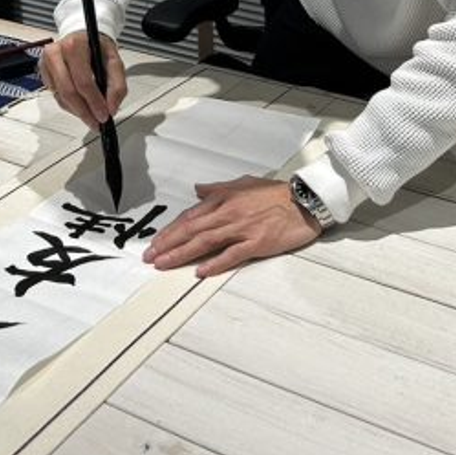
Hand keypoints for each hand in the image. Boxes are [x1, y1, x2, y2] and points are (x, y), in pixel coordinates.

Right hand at [38, 31, 126, 127]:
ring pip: (61, 97)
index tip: (103, 115)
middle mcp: (56, 53)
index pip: (83, 81)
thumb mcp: (114, 60)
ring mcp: (46, 63)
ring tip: (91, 116)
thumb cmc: (96, 47)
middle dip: (84, 112)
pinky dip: (70, 106)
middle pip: (68, 91)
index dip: (94, 102)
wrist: (81, 38)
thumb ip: (117, 85)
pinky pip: (56, 97)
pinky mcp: (43, 73)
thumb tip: (111, 107)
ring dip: (78, 111)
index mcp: (74, 46)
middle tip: (96, 122)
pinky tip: (81, 106)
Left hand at [143, 176, 321, 277]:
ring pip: (205, 242)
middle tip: (150, 256)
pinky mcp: (256, 242)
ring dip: (182, 254)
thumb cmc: (276, 192)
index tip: (156, 242)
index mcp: (224, 199)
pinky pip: (232, 254)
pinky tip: (201, 271)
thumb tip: (198, 190)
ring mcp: (242, 228)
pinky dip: (215, 263)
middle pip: (192, 229)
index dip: (171, 230)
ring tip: (164, 264)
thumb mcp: (243, 183)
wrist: (304, 200)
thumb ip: (218, 189)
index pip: (190, 216)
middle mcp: (228, 213)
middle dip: (168, 244)